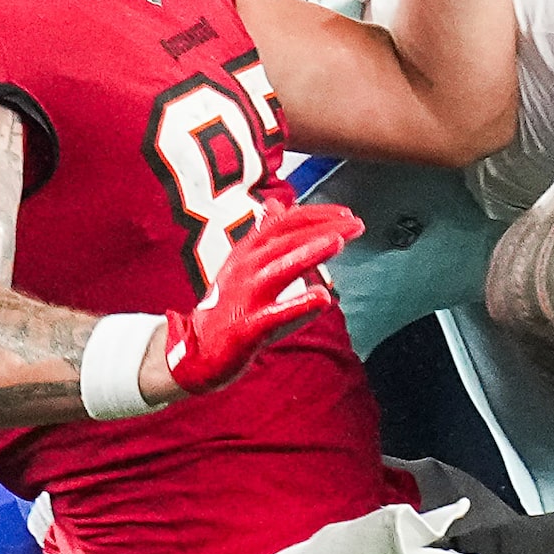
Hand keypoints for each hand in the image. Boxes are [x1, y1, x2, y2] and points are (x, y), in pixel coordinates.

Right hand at [156, 202, 361, 395]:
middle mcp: (245, 268)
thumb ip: (264, 235)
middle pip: (286, 240)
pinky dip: (298, 305)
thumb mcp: (244, 264)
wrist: (197, 348)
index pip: (283, 223)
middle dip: (323, 229)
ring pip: (279, 269)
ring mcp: (245, 297)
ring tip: (338, 242)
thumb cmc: (230, 305)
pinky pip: (274, 315)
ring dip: (309, 254)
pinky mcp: (246, 329)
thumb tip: (276, 205)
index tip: (346, 213)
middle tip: (356, 224)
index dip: (315, 215)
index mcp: (247, 251)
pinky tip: (324, 298)